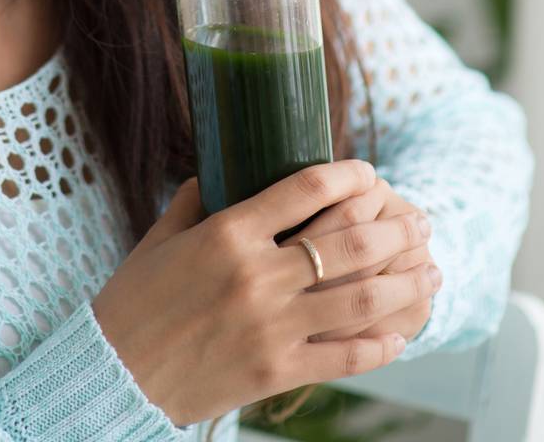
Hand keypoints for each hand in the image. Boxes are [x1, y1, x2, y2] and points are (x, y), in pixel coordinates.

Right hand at [91, 160, 438, 427]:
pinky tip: (400, 333)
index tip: (369, 172)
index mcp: (229, 232)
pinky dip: (380, 344)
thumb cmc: (133, 300)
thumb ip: (198, 199)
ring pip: (360, 298)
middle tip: (420, 221)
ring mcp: (272, 326)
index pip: (307, 189)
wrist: (114, 374)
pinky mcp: (277, 371)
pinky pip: (345, 355)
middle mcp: (259, 275)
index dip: (348, 174)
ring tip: (429, 271)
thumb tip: (225, 168)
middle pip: (348, 242)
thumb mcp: (162, 235)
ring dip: (404, 282)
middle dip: (394, 228)